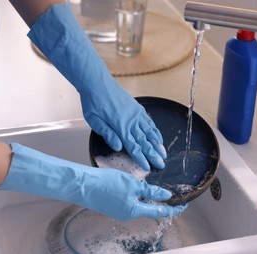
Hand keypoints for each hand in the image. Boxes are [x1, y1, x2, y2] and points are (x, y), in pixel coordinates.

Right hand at [0, 143, 185, 221]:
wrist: (82, 184)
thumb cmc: (105, 184)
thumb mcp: (132, 184)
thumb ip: (150, 190)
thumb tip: (165, 195)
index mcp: (134, 211)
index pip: (160, 212)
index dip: (174, 208)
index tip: (183, 204)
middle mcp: (128, 214)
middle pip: (150, 209)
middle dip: (160, 201)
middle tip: (171, 192)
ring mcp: (119, 211)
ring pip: (139, 204)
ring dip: (148, 197)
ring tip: (154, 186)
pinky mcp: (112, 205)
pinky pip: (129, 201)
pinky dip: (137, 195)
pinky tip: (136, 185)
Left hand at [27, 2, 165, 170]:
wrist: (97, 82)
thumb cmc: (93, 102)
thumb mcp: (94, 121)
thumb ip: (107, 134)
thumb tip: (118, 147)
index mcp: (120, 127)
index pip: (134, 147)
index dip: (142, 158)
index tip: (149, 167)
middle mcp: (131, 121)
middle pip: (145, 142)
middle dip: (154, 154)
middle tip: (162, 164)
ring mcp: (136, 114)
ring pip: (150, 132)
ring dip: (157, 144)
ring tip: (163, 153)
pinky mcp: (137, 108)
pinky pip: (149, 122)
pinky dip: (155, 131)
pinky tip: (158, 137)